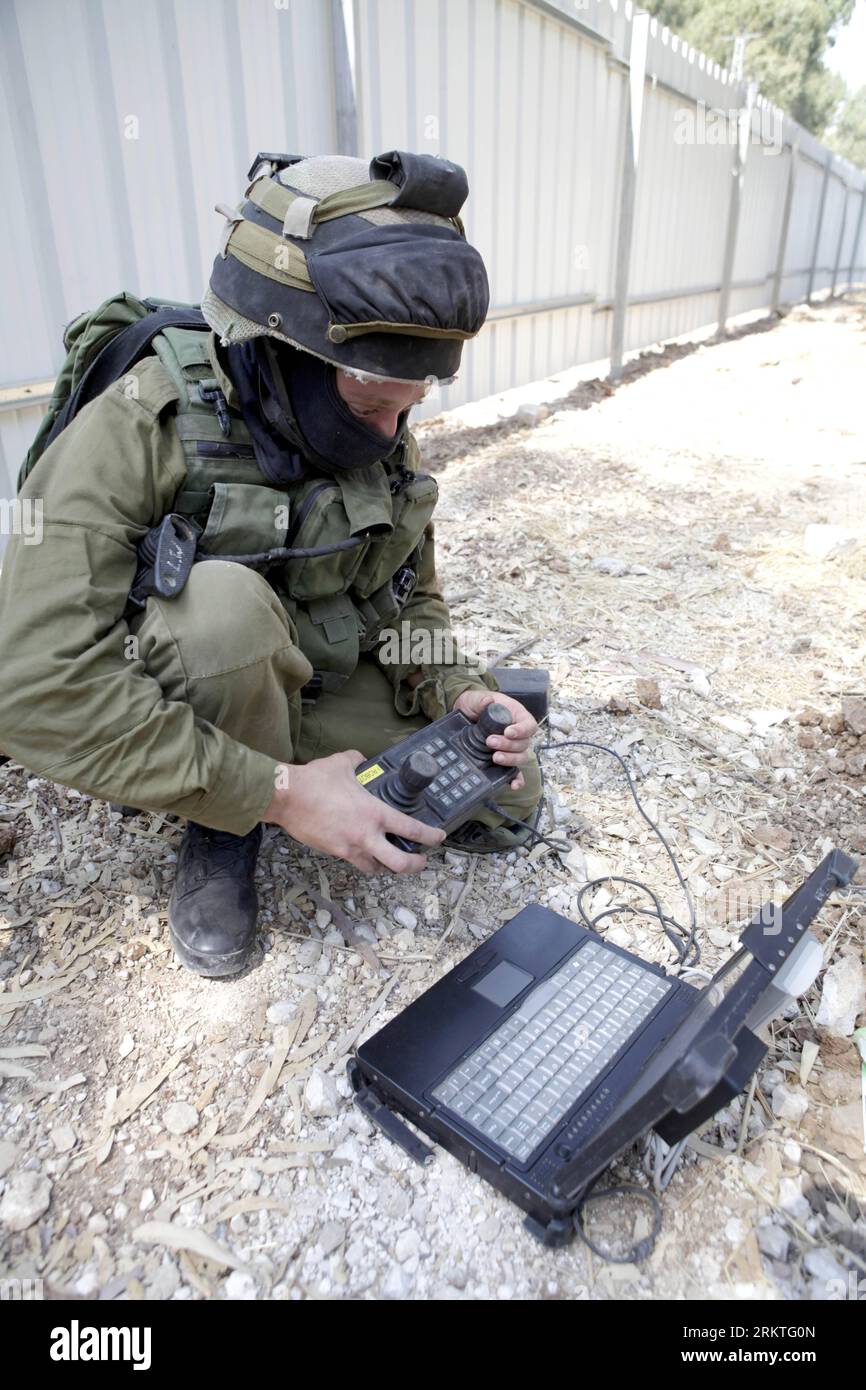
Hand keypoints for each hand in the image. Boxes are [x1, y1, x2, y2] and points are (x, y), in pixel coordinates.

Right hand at [262, 750, 444, 874]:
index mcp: (375, 813)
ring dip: (388, 867)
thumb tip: (360, 758)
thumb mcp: (342, 763)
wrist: (286, 797)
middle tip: (421, 860)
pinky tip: (364, 853)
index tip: (439, 837)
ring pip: (376, 868)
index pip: (412, 829)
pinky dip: (364, 860)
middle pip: (400, 863)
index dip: (431, 836)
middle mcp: (366, 835)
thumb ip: (357, 760)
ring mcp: (350, 848)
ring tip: (393, 862)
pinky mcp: (334, 852)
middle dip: (415, 865)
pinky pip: (355, 862)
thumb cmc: (315, 780)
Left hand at [451, 688, 536, 790]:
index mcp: (517, 716)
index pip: (529, 725)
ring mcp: (511, 748)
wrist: (464, 716)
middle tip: (490, 742)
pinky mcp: (504, 759)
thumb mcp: (476, 698)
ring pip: (521, 757)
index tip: (508, 732)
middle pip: (524, 744)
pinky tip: (514, 785)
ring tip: (495, 757)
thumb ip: (481, 699)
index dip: (522, 730)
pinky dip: (517, 779)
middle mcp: (518, 733)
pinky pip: (516, 771)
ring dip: (510, 759)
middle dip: (508, 745)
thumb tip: (487, 701)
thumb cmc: (475, 705)